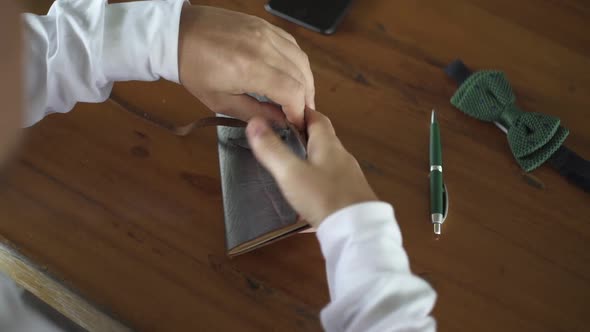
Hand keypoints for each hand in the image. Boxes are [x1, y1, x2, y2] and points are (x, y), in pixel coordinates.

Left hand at [178, 5, 314, 128]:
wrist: (179, 34)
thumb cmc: (194, 69)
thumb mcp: (221, 101)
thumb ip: (254, 112)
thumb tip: (279, 121)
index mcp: (250, 69)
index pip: (292, 92)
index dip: (299, 112)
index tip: (296, 124)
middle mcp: (263, 48)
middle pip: (301, 76)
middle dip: (305, 99)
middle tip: (300, 114)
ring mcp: (266, 33)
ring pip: (301, 60)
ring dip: (305, 81)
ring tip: (300, 97)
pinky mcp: (264, 26)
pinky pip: (292, 45)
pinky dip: (297, 63)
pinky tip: (292, 75)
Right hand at [246, 110, 377, 226]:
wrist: (357, 232)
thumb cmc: (324, 197)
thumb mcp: (291, 173)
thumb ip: (272, 149)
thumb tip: (254, 122)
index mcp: (328, 145)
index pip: (316, 118)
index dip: (301, 111)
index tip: (283, 110)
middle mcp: (342, 157)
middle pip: (322, 139)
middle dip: (303, 136)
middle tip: (282, 137)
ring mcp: (348, 178)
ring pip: (326, 162)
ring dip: (310, 160)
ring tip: (290, 166)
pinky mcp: (350, 197)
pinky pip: (329, 185)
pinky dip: (316, 184)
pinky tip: (304, 200)